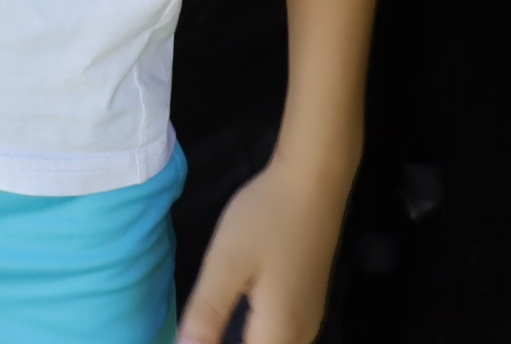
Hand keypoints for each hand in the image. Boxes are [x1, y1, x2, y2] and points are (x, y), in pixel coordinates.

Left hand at [177, 155, 350, 343]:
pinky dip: (258, 337)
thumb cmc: (267, 219)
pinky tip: (234, 322)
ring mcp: (309, 321)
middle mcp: (302, 336)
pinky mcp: (309, 305)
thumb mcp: (226, 263)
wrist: (313, 183)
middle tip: (200, 328)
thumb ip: (206, 313)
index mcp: (280, 332)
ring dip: (244, 340)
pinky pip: (282, 338)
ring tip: (210, 328)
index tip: (196, 334)